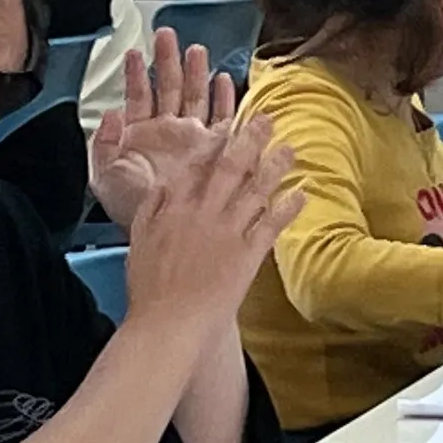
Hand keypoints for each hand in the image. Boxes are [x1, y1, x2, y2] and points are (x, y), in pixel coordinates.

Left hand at [88, 28, 236, 227]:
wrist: (162, 227)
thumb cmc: (132, 206)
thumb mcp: (104, 177)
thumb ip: (104, 144)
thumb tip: (112, 113)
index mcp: (141, 135)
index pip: (139, 95)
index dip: (137, 74)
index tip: (136, 52)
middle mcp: (169, 131)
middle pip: (170, 86)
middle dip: (169, 60)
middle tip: (168, 35)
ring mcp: (193, 136)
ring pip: (196, 95)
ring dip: (196, 72)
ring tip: (196, 49)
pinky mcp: (215, 147)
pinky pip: (222, 116)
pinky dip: (224, 98)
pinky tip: (225, 79)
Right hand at [124, 111, 302, 324]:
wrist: (168, 323)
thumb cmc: (150, 286)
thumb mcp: (140, 239)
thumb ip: (152, 207)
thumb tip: (166, 182)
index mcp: (174, 208)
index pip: (197, 164)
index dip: (216, 141)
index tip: (229, 124)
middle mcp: (203, 214)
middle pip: (231, 168)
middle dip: (251, 139)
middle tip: (267, 119)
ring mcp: (228, 232)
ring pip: (256, 190)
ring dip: (276, 166)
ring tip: (291, 148)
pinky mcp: (249, 253)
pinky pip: (273, 224)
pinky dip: (289, 206)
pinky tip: (302, 193)